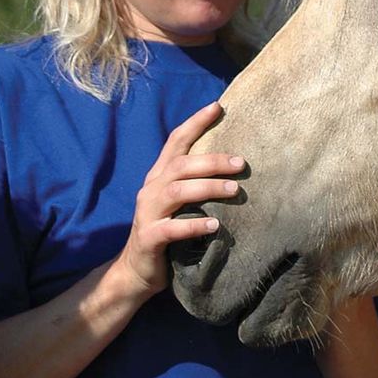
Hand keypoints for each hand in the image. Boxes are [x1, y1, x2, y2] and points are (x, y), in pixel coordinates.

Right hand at [111, 100, 244, 303]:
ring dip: (208, 188)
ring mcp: (147, 213)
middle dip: (212, 161)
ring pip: (177, 192)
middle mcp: (151, 189)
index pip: (176, 141)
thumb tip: (235, 163)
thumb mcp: (179, 202)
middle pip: (181, 165)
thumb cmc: (166, 231)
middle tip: (241, 163)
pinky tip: (215, 225)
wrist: (136, 271)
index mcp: (159, 176)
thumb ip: (195, 182)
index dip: (195, 122)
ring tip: (234, 191)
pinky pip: (171, 229)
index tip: (218, 106)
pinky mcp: (149, 238)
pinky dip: (194, 225)